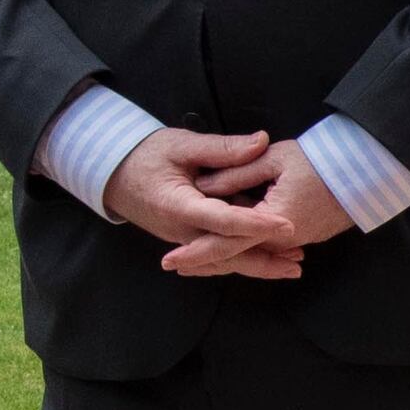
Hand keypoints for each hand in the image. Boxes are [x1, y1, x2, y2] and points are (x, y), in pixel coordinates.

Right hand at [102, 127, 300, 274]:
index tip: (286, 224)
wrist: (111, 172)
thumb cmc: (144, 154)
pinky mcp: (187, 238)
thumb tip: (261, 142)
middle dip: (264, 260)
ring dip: (258, 264)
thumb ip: (223, 148)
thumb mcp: (182, 144)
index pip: (224, 221)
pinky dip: (242, 259)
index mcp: (178, 206)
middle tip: (298, 263)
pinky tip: (268, 261)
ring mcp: (182, 238)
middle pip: (227, 252)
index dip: (256, 224)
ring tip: (292, 267)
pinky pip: (216, 254)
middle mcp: (180, 230)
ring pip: (224, 259)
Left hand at [170, 138, 352, 277]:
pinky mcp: (300, 236)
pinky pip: (265, 248)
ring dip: (223, 257)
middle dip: (203, 261)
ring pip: (251, 254)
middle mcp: (283, 240)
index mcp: (274, 221)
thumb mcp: (274, 158)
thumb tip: (204, 186)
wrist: (366, 172)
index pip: (227, 242)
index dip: (197, 252)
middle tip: (173, 265)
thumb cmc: (322, 160)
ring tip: (192, 261)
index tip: (171, 261)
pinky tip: (226, 247)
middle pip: (236, 256)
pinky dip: (244, 249)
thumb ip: (236, 172)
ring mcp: (294, 242)